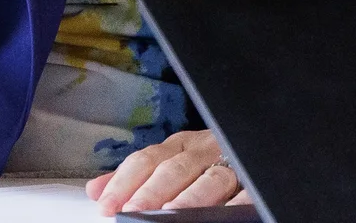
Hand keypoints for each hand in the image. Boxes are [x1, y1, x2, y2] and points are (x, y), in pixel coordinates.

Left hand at [84, 129, 246, 214]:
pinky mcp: (253, 181)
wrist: (260, 142)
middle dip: (152, 190)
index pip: (147, 159)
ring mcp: (231, 164)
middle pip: (175, 168)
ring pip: (210, 178)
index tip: (106, 204)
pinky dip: (232, 204)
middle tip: (133, 210)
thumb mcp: (170, 163)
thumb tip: (95, 189)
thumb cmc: (206, 162)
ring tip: (170, 212)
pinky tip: (218, 214)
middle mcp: (204, 151)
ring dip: (189, 197)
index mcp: (180, 146)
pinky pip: (245, 193)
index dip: (125, 181)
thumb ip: (135, 177)